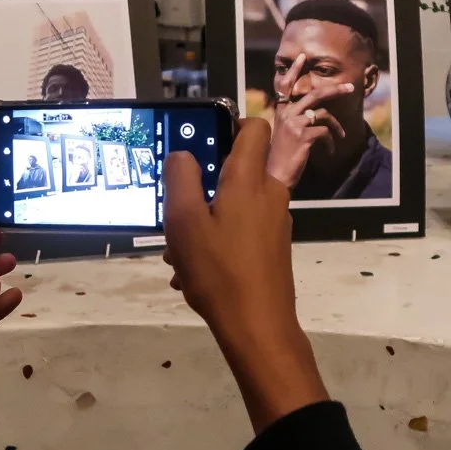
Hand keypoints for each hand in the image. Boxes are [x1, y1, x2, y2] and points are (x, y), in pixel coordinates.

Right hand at [163, 119, 328, 433]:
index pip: (254, 127)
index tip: (201, 139)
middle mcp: (269, 194)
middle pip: (236, 169)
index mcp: (250, 179)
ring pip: (234, 204)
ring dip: (203, 221)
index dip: (229, 122)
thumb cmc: (219, 271)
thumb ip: (181, 179)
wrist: (259, 327)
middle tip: (175, 209)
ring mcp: (275, 222)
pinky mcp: (273, 247)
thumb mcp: (185, 222)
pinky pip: (240, 230)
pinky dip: (216, 242)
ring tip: (178, 252)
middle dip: (202, 185)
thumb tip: (183, 154)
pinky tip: (192, 272)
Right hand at [266, 53, 354, 189]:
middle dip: (335, 90)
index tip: (302, 57)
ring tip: (342, 135)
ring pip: (324, 113)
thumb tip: (316, 111)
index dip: (294, 71)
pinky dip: (331, 142)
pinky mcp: (304, 136)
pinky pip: (325, 132)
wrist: (275, 175)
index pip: (285, 85)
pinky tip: (329, 150)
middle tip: (349, 87)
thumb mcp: (285, 132)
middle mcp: (287, 113)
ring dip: (337, 125)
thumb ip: (295, 118)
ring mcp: (295, 124)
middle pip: (314, 94)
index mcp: (281, 111)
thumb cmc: (282, 155)